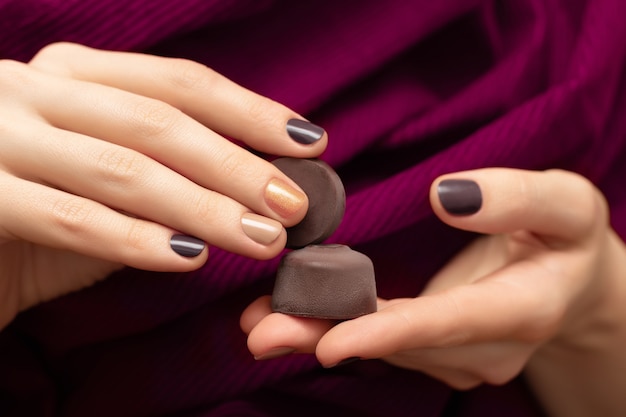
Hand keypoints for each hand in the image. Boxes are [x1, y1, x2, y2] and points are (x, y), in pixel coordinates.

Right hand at [0, 42, 325, 327]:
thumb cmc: (42, 205)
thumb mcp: (104, 168)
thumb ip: (164, 167)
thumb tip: (258, 185)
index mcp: (72, 73)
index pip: (179, 83)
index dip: (250, 112)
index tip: (309, 143)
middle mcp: (32, 90)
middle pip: (160, 124)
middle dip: (236, 166)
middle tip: (293, 205)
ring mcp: (0, 139)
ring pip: (125, 170)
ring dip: (204, 208)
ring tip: (261, 239)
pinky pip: (71, 219)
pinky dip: (136, 241)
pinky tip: (189, 259)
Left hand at [242, 168, 625, 396]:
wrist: (573, 285)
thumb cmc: (569, 238)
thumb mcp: (567, 203)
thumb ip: (518, 198)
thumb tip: (447, 194)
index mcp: (521, 309)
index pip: (448, 323)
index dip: (387, 331)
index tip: (330, 340)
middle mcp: (485, 348)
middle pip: (398, 342)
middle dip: (327, 336)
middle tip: (260, 331)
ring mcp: (460, 357)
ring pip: (383, 347)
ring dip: (321, 334)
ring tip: (260, 322)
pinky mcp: (439, 352)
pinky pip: (384, 341)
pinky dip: (337, 328)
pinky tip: (292, 315)